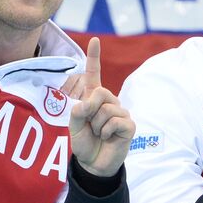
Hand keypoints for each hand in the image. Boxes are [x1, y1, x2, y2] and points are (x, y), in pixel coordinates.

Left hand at [68, 38, 135, 178]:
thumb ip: (77, 110)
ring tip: (100, 134)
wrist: (93, 163)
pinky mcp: (129, 125)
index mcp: (94, 98)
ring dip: (97, 125)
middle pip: (100, 92)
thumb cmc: (84, 141)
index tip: (94, 40)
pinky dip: (107, 132)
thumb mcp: (73, 125)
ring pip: (106, 109)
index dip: (94, 57)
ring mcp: (121, 112)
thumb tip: (90, 103)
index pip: (94, 74)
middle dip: (90, 110)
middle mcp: (109, 101)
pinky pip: (115, 121)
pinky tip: (109, 137)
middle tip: (91, 126)